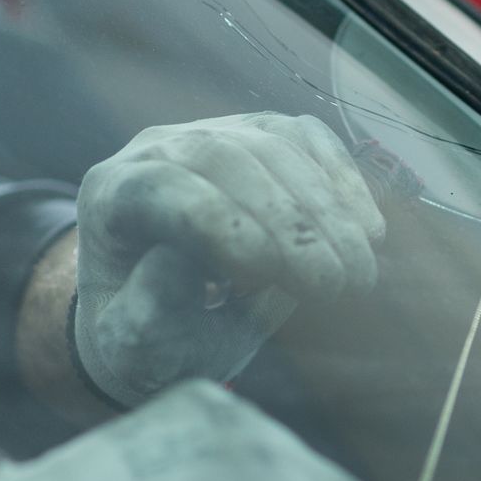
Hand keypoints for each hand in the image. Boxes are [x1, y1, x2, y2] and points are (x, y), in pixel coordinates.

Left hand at [72, 113, 383, 405]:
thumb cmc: (152, 337)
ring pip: (274, 145)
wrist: (169, 314)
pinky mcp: (260, 133)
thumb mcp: (139, 347)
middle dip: (290, 223)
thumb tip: (177, 261)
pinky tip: (369, 232)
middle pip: (227, 160)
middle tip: (336, 285)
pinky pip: (306, 138)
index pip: (164, 190)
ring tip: (358, 274)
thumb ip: (149, 313)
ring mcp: (211, 132)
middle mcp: (155, 149)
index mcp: (111, 198)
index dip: (222, 223)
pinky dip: (343, 181)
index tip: (274, 275)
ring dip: (327, 210)